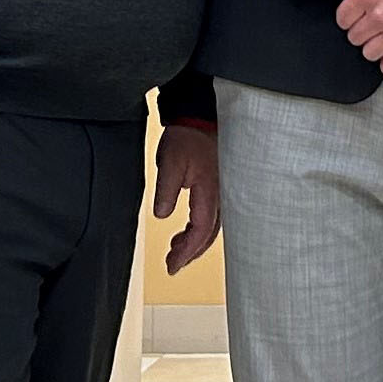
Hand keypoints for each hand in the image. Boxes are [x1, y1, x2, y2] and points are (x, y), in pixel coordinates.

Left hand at [154, 123, 222, 271]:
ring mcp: (221, 191)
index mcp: (210, 192)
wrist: (199, 116)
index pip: (200, 232)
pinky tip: (185, 231)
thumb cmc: (186, 136)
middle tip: (172, 264)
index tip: (171, 265)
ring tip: (175, 250)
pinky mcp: (217, 186)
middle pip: (209, 235)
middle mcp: (221, 195)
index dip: (186, 252)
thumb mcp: (169, 161)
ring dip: (194, 242)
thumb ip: (165, 190)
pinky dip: (198, 229)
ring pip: (211, 227)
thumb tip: (161, 215)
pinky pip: (211, 216)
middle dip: (190, 253)